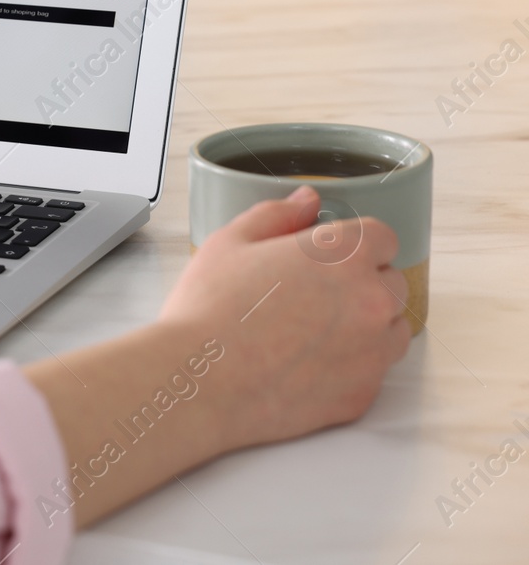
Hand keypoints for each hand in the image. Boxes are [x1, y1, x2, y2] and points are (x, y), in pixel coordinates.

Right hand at [160, 185, 410, 452]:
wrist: (200, 382)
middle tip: (312, 296)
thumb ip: (277, 215)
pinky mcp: (364, 394)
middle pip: (391, 282)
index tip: (330, 257)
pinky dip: (351, 366)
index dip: (355, 244)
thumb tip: (308, 200)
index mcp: (342, 254)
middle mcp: (371, 301)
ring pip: (392, 329)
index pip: (382, 237)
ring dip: (367, 325)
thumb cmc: (209, 310)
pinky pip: (373, 372)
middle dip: (361, 283)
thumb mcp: (230, 243)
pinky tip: (307, 365)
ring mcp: (373, 352)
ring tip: (314, 332)